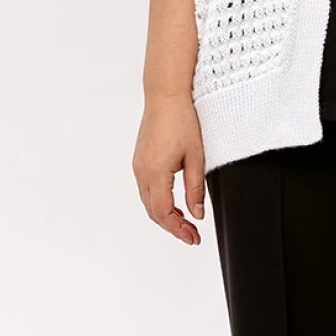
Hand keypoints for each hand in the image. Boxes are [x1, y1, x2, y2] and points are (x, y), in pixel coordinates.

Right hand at [133, 94, 206, 244]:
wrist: (165, 96)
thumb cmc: (182, 121)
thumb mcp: (196, 158)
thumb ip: (196, 189)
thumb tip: (197, 214)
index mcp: (155, 173)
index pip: (164, 213)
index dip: (179, 230)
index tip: (194, 238)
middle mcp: (142, 172)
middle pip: (154, 212)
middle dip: (173, 227)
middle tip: (192, 235)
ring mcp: (138, 166)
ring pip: (149, 202)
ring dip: (166, 216)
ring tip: (186, 223)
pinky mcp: (140, 161)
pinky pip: (147, 190)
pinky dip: (159, 202)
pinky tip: (175, 204)